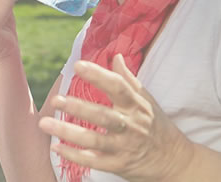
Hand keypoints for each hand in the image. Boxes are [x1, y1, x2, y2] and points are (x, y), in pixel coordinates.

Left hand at [38, 54, 194, 181]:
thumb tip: (115, 56)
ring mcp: (124, 147)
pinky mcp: (119, 165)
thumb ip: (128, 79)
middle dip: (78, 107)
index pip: (117, 87)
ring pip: (94, 140)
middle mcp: (130, 125)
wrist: (175, 161)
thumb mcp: (146, 101)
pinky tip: (56, 147)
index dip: (98, 75)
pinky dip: (74, 155)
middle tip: (55, 99)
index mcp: (136, 106)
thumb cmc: (156, 125)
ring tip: (45, 123)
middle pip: (103, 115)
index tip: (78, 65)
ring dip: (68, 132)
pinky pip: (94, 161)